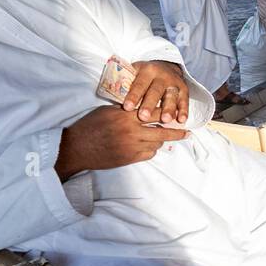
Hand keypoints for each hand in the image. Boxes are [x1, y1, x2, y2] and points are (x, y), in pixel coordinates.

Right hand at [56, 106, 188, 178]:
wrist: (77, 147)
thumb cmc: (90, 125)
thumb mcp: (108, 111)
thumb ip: (127, 109)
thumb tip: (143, 107)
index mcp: (126, 114)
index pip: (154, 112)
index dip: (169, 112)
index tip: (179, 112)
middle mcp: (132, 130)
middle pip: (162, 131)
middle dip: (177, 132)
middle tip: (188, 132)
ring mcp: (131, 146)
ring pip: (156, 144)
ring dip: (160, 141)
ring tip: (162, 138)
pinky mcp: (129, 158)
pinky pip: (148, 154)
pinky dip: (151, 150)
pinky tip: (148, 146)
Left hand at [125, 59, 188, 124]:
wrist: (165, 67)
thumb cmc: (143, 77)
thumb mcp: (134, 74)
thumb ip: (126, 84)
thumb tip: (110, 99)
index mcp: (146, 71)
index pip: (139, 84)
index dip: (133, 96)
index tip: (126, 108)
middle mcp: (161, 76)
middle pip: (155, 91)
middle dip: (149, 104)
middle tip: (143, 117)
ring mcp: (173, 82)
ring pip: (171, 96)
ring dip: (169, 108)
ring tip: (166, 120)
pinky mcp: (184, 90)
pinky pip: (184, 101)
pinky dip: (183, 110)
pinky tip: (181, 120)